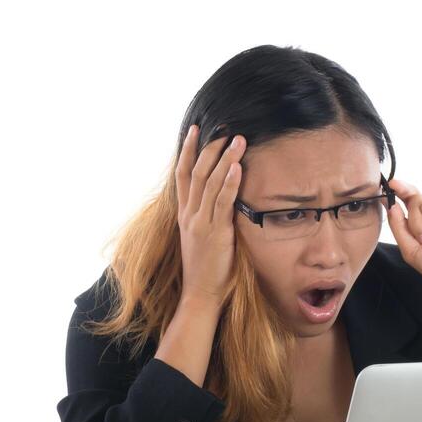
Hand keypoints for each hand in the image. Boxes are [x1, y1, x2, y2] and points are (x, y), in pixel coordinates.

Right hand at [174, 124, 245, 305]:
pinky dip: (230, 183)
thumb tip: (221, 199)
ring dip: (224, 159)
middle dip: (210, 148)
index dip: (188, 150)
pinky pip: (222, 202)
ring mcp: (200, 222)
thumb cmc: (205, 268)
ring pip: (210, 183)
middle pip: (196, 172)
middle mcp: (189, 214)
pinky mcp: (215, 233)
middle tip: (222, 128)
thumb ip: (207, 217)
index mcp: (185, 214)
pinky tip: (237, 167)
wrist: (199, 293)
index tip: (195, 130)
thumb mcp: (200, 237)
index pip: (183, 174)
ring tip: (237, 140)